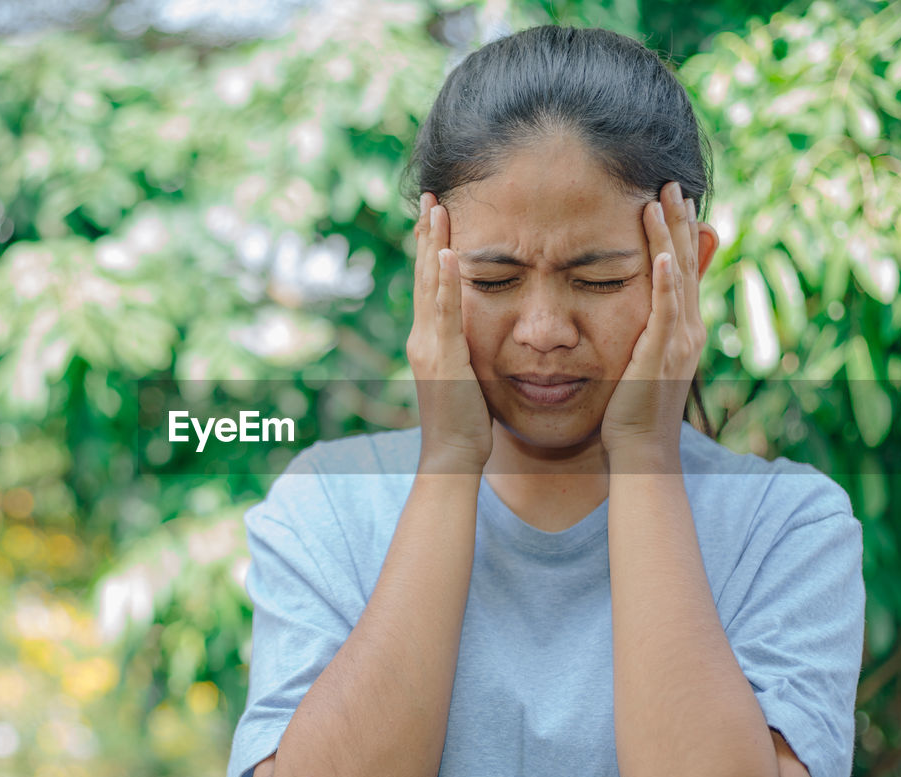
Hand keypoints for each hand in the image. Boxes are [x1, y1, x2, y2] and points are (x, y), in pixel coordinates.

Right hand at [408, 193, 492, 473]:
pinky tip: (445, 254)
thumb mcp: (467, 378)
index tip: (435, 216)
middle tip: (430, 196)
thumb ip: (467, 352)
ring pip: (428, 285)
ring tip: (435, 209)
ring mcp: (428, 346)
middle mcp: (422, 337)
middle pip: (422, 275)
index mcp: (429, 340)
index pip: (429, 285)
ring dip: (432, 244)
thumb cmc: (466, 424)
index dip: (430, 249)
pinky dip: (442, 281)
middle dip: (426, 234)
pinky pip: (443, 312)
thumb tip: (478, 337)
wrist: (453, 456)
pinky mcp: (442, 357)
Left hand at [600, 181, 703, 463]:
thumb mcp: (639, 362)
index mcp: (681, 329)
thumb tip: (632, 312)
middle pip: (687, 262)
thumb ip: (641, 333)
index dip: (680, 233)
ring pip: (678, 276)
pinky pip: (665, 310)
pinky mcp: (661, 353)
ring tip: (664, 199)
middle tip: (673, 183)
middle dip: (680, 221)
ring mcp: (678, 340)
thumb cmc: (631, 411)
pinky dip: (666, 281)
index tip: (672, 199)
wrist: (640, 449)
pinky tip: (663, 253)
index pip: (683, 269)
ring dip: (672, 236)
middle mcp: (687, 329)